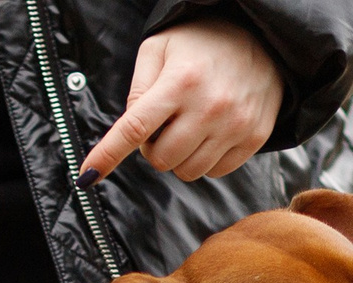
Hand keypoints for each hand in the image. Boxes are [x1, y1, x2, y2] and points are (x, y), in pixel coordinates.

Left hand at [79, 18, 282, 185]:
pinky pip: (214, 172)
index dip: (108, 155)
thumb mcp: (161, 48)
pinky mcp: (254, 137)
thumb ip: (138, 89)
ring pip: (186, 171)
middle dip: (154, 147)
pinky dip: (205, 159)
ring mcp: (235, 124)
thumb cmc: (203, 42)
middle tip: (165, 122)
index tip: (86, 176)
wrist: (265, 36)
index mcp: (181, 81)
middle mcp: (210, 106)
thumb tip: (127, 133)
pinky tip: (212, 131)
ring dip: (179, 156)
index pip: (135, 128)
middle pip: (160, 159)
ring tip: (190, 125)